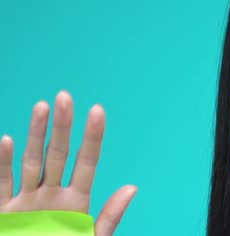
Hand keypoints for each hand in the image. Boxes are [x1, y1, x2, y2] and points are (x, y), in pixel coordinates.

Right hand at [0, 91, 136, 235]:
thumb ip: (110, 217)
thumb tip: (133, 187)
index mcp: (77, 202)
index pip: (87, 162)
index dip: (93, 137)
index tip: (98, 110)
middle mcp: (52, 196)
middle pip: (58, 154)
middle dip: (62, 126)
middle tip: (66, 96)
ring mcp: (26, 202)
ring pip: (31, 162)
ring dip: (35, 135)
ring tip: (43, 106)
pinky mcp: (5, 212)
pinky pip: (2, 183)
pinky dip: (2, 164)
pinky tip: (7, 141)